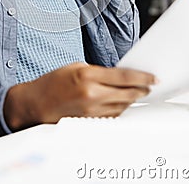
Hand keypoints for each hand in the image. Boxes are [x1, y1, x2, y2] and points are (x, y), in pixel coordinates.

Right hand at [3, 62, 156, 130]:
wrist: (36, 103)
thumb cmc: (53, 83)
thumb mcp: (76, 67)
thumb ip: (99, 72)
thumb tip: (119, 76)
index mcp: (88, 77)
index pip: (123, 77)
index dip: (142, 77)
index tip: (153, 77)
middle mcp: (91, 95)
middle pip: (127, 94)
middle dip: (141, 89)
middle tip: (149, 85)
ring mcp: (91, 111)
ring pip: (122, 106)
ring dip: (132, 99)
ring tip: (138, 92)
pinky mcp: (90, 122)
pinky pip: (113, 115)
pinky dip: (120, 108)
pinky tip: (122, 102)